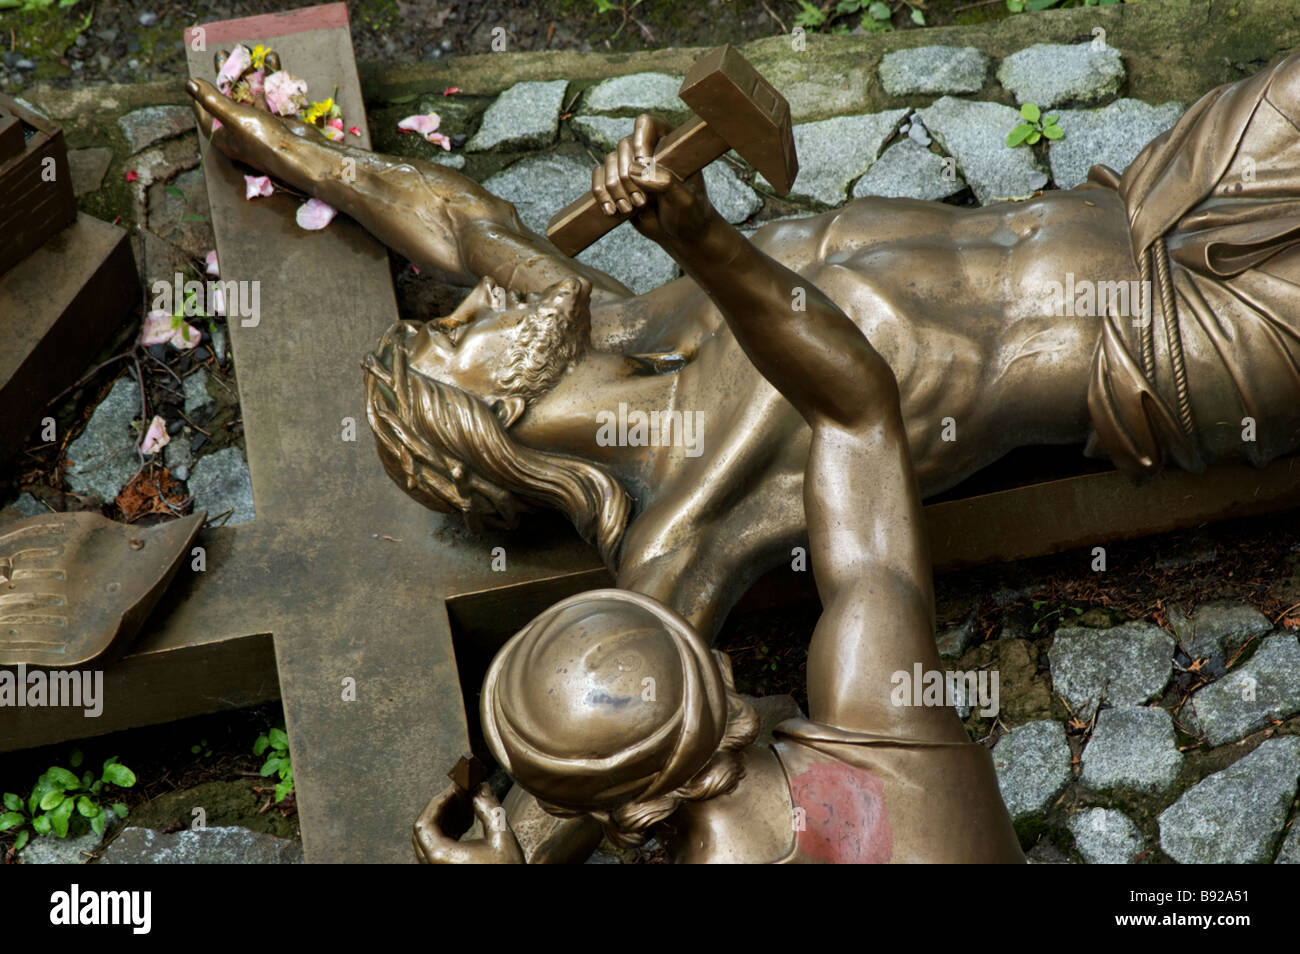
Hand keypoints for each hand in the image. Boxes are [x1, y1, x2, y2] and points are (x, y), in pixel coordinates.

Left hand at [412, 782, 524, 863]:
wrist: (511, 900)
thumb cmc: (506, 872)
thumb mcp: (501, 836)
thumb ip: (487, 807)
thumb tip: (480, 785)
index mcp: (440, 858)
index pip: (425, 823)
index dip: (439, 800)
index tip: (456, 787)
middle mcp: (432, 866)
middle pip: (424, 831)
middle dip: (442, 808)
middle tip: (460, 792)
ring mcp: (437, 871)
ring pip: (430, 841)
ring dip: (446, 820)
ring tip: (466, 805)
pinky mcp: (445, 872)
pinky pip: (437, 851)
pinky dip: (448, 834)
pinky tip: (466, 824)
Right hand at [593, 114, 715, 248]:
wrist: (680, 234)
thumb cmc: (689, 212)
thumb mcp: (684, 198)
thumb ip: (665, 182)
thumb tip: (635, 170)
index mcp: (668, 143)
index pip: (646, 124)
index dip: (640, 140)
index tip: (643, 162)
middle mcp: (646, 149)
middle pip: (624, 146)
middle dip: (628, 178)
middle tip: (642, 201)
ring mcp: (629, 166)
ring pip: (609, 163)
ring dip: (616, 189)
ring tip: (629, 209)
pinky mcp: (617, 183)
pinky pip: (598, 179)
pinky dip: (601, 195)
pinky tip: (611, 211)